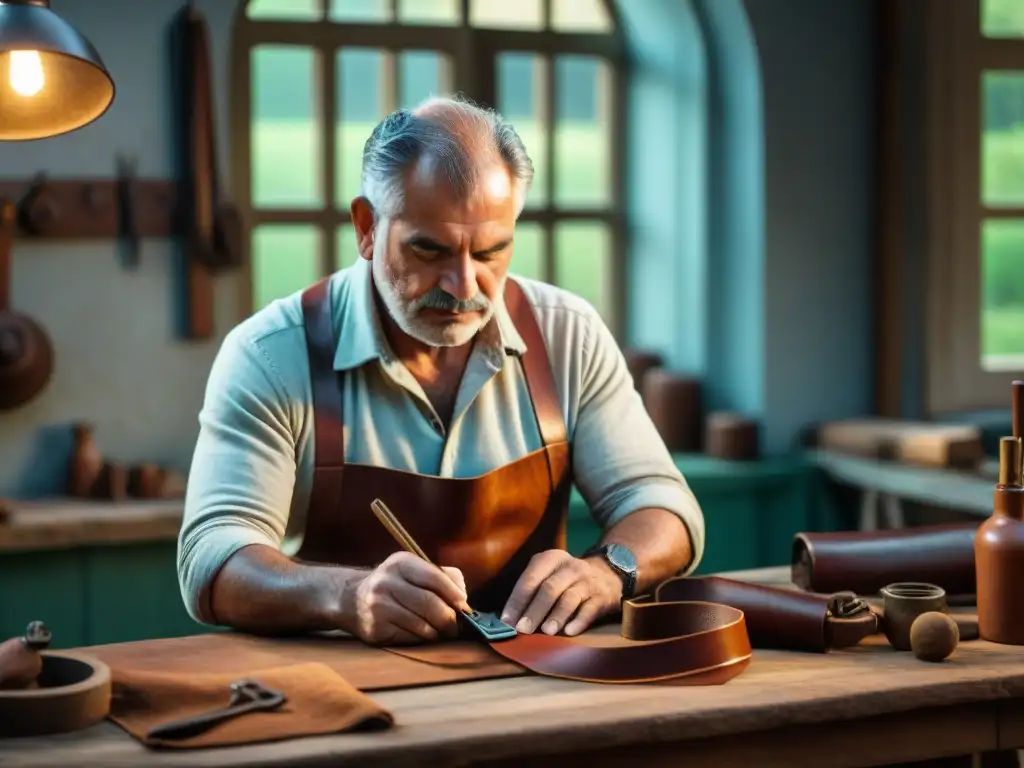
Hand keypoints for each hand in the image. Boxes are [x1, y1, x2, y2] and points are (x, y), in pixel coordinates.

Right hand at [350, 552, 468, 644]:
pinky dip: (423, 639)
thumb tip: (464, 597)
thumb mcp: (414, 569)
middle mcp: (387, 582)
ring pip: (422, 625)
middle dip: (449, 618)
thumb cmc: (395, 584)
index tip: (465, 606)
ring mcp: (379, 606)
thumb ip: (443, 576)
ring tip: (442, 631)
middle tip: (457, 626)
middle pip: (430, 604)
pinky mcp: (376, 629)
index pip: (435, 578)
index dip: (454, 594)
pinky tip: (423, 634)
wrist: (352, 599)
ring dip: (438, 631)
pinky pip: (410, 638)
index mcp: (401, 563)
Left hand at [500, 550, 621, 636]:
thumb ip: (533, 591)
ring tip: (546, 632)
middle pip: (549, 588)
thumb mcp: (550, 574)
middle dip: (534, 610)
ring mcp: (587, 581)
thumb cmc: (568, 580)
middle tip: (523, 629)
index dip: (517, 600)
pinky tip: (569, 632)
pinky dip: (579, 621)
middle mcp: (570, 567)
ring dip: (556, 615)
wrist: (608, 575)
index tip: (507, 620)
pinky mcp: (602, 597)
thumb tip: (510, 619)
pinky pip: (590, 609)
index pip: (531, 578)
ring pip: (569, 598)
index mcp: (551, 559)